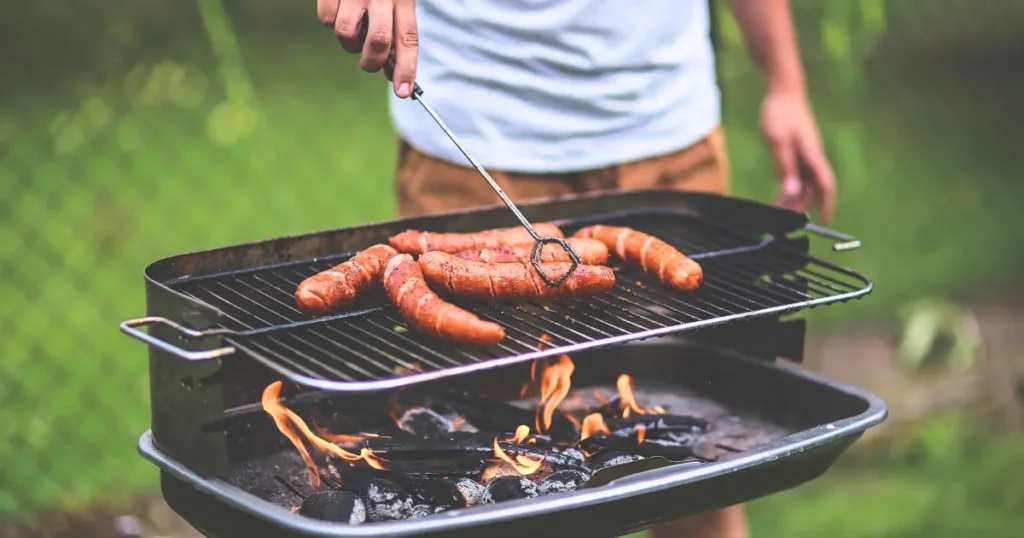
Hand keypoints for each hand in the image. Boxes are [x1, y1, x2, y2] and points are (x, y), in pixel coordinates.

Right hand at [317, 0, 418, 97]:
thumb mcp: (395, 1)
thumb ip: (394, 30)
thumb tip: (390, 71)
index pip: (408, 39)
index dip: (406, 69)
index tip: (403, 92)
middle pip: (379, 41)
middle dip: (372, 61)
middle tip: (369, 62)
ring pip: (347, 34)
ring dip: (349, 42)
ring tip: (352, 27)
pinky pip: (327, 19)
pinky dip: (331, 20)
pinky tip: (339, 9)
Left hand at [760, 91, 835, 223]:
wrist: (783, 92)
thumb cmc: (780, 113)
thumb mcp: (778, 141)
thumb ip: (785, 167)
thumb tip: (792, 191)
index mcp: (812, 155)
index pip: (825, 185)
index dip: (827, 204)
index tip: (823, 221)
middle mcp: (813, 158)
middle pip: (813, 189)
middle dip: (801, 207)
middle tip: (783, 222)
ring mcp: (807, 155)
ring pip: (805, 184)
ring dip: (794, 199)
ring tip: (777, 211)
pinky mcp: (799, 153)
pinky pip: (798, 176)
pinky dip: (790, 188)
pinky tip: (779, 196)